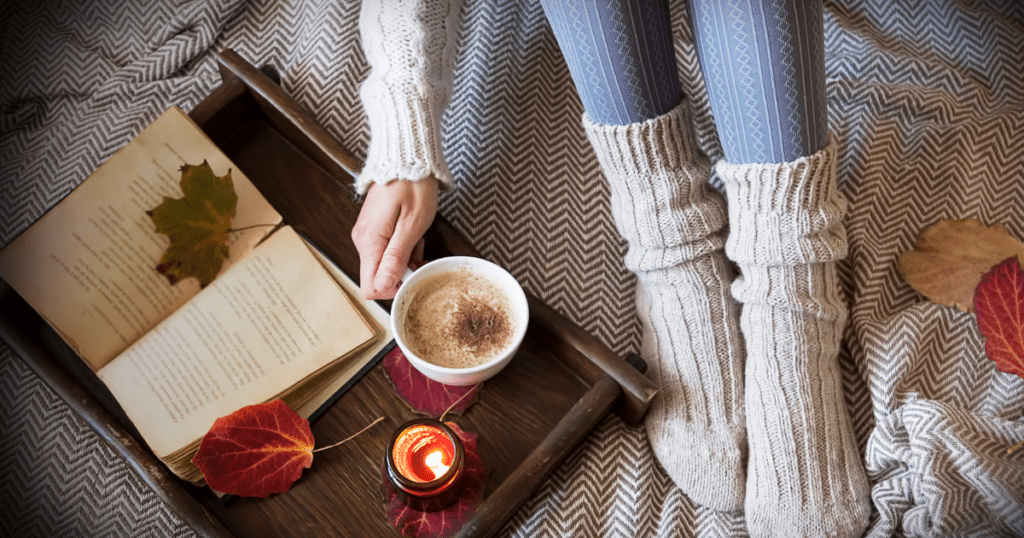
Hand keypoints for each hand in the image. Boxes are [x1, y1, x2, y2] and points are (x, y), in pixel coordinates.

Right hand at [352, 177, 438, 299]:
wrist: (407, 158)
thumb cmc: (413, 185)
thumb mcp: (411, 224)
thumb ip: (396, 257)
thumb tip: (383, 285)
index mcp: (369, 242)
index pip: (370, 288)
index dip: (393, 288)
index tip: (413, 275)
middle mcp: (362, 241)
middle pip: (378, 277)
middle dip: (403, 273)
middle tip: (422, 255)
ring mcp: (367, 234)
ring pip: (385, 264)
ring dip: (406, 259)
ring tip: (419, 240)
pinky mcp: (373, 229)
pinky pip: (386, 250)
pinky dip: (403, 249)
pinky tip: (413, 235)